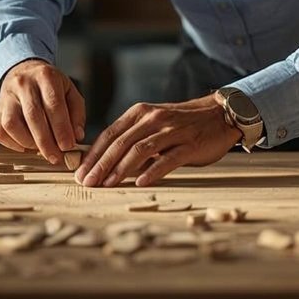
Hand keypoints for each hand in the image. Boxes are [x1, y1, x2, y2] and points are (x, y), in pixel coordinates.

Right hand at [0, 58, 85, 166]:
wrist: (23, 71)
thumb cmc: (48, 85)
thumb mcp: (69, 90)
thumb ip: (76, 113)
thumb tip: (76, 135)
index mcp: (45, 76)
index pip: (53, 104)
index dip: (61, 128)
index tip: (68, 146)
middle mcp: (23, 84)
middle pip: (33, 115)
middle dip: (46, 141)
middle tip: (56, 156)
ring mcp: (6, 96)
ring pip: (11, 124)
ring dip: (28, 142)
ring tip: (40, 149)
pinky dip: (12, 144)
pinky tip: (25, 145)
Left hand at [76, 95, 240, 187]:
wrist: (219, 115)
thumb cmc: (181, 125)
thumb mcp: (153, 125)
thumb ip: (132, 140)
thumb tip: (104, 164)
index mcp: (140, 113)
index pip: (110, 134)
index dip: (93, 154)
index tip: (80, 172)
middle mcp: (153, 119)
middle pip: (121, 143)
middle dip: (101, 164)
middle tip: (87, 182)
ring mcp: (172, 131)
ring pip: (140, 149)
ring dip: (121, 169)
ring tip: (107, 184)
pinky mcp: (189, 144)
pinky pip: (168, 158)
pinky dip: (153, 171)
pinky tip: (140, 182)